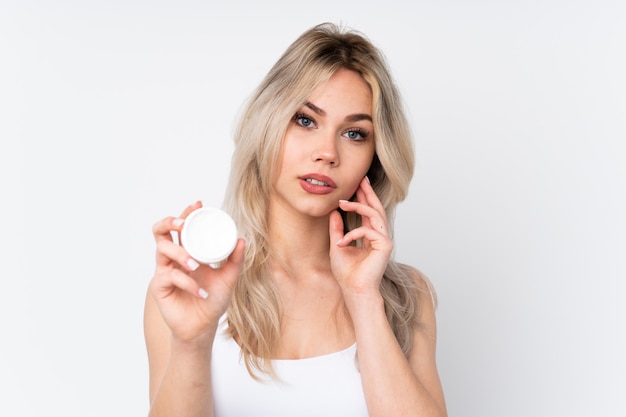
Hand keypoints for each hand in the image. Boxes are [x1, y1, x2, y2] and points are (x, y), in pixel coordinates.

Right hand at [148, 201, 245, 342]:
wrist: (203, 327)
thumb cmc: (212, 301)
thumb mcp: (228, 278)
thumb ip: (235, 260)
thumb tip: (242, 240)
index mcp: (188, 252)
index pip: (183, 228)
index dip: (187, 213)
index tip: (198, 204)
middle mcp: (173, 259)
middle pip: (160, 232)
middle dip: (169, 222)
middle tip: (182, 223)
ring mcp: (164, 271)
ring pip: (162, 250)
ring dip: (180, 254)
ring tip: (195, 265)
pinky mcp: (159, 287)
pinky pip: (169, 276)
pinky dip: (187, 283)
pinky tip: (201, 292)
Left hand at [329, 177, 391, 296]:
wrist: (354, 290)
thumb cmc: (347, 273)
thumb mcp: (337, 245)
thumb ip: (337, 229)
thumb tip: (334, 212)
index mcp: (370, 236)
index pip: (369, 212)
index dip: (364, 197)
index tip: (358, 183)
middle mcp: (379, 236)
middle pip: (376, 208)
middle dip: (368, 193)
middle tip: (360, 179)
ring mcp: (384, 240)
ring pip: (374, 215)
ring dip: (357, 207)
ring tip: (342, 203)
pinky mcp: (385, 245)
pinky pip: (368, 231)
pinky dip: (352, 234)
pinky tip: (342, 243)